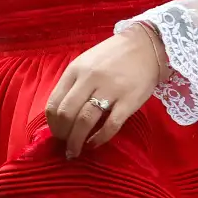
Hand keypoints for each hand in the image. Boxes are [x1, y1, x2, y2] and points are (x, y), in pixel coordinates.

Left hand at [44, 25, 164, 158]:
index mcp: (75, 70)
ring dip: (76, 141)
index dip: (52, 124)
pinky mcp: (129, 101)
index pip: (54, 103)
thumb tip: (60, 114)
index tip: (55, 133)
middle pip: (67, 114)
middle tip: (65, 144)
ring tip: (75, 151)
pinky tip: (93, 144)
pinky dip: (99, 139)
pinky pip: (110, 126)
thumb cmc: (112, 56)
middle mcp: (89, 80)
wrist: (145, 46)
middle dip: (62, 134)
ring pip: (85, 121)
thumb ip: (72, 84)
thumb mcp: (86, 63)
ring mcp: (110, 90)